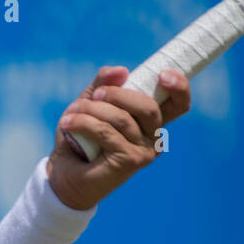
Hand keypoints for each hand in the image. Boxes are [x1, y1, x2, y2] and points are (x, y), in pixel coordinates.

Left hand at [46, 65, 190, 209]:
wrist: (64, 173)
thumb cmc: (80, 136)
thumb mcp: (91, 102)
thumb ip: (104, 84)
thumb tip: (122, 70)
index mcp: (150, 122)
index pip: (178, 104)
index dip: (180, 87)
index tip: (164, 74)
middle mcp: (154, 137)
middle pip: (149, 107)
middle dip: (119, 95)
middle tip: (96, 95)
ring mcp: (145, 152)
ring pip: (123, 119)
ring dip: (93, 109)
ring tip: (72, 112)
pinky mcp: (130, 162)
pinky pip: (107, 133)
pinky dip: (84, 123)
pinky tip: (68, 123)